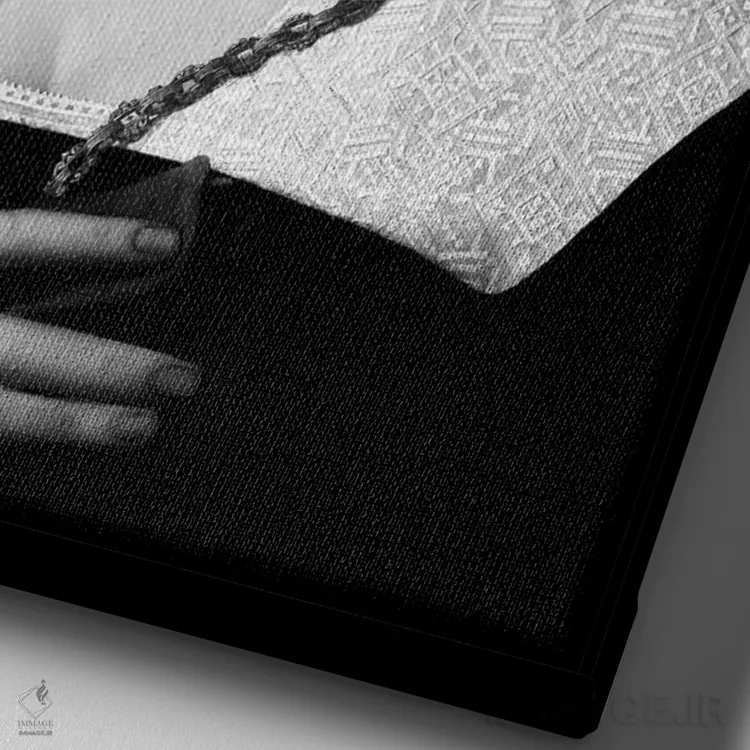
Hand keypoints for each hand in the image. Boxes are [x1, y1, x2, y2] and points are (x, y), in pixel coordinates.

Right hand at [0, 209, 199, 448]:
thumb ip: (33, 254)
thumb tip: (144, 238)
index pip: (21, 237)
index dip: (94, 239)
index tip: (168, 243)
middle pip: (31, 345)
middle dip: (109, 366)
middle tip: (186, 379)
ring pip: (10, 412)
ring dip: (82, 422)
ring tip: (147, 427)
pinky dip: (44, 434)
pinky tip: (91, 434)